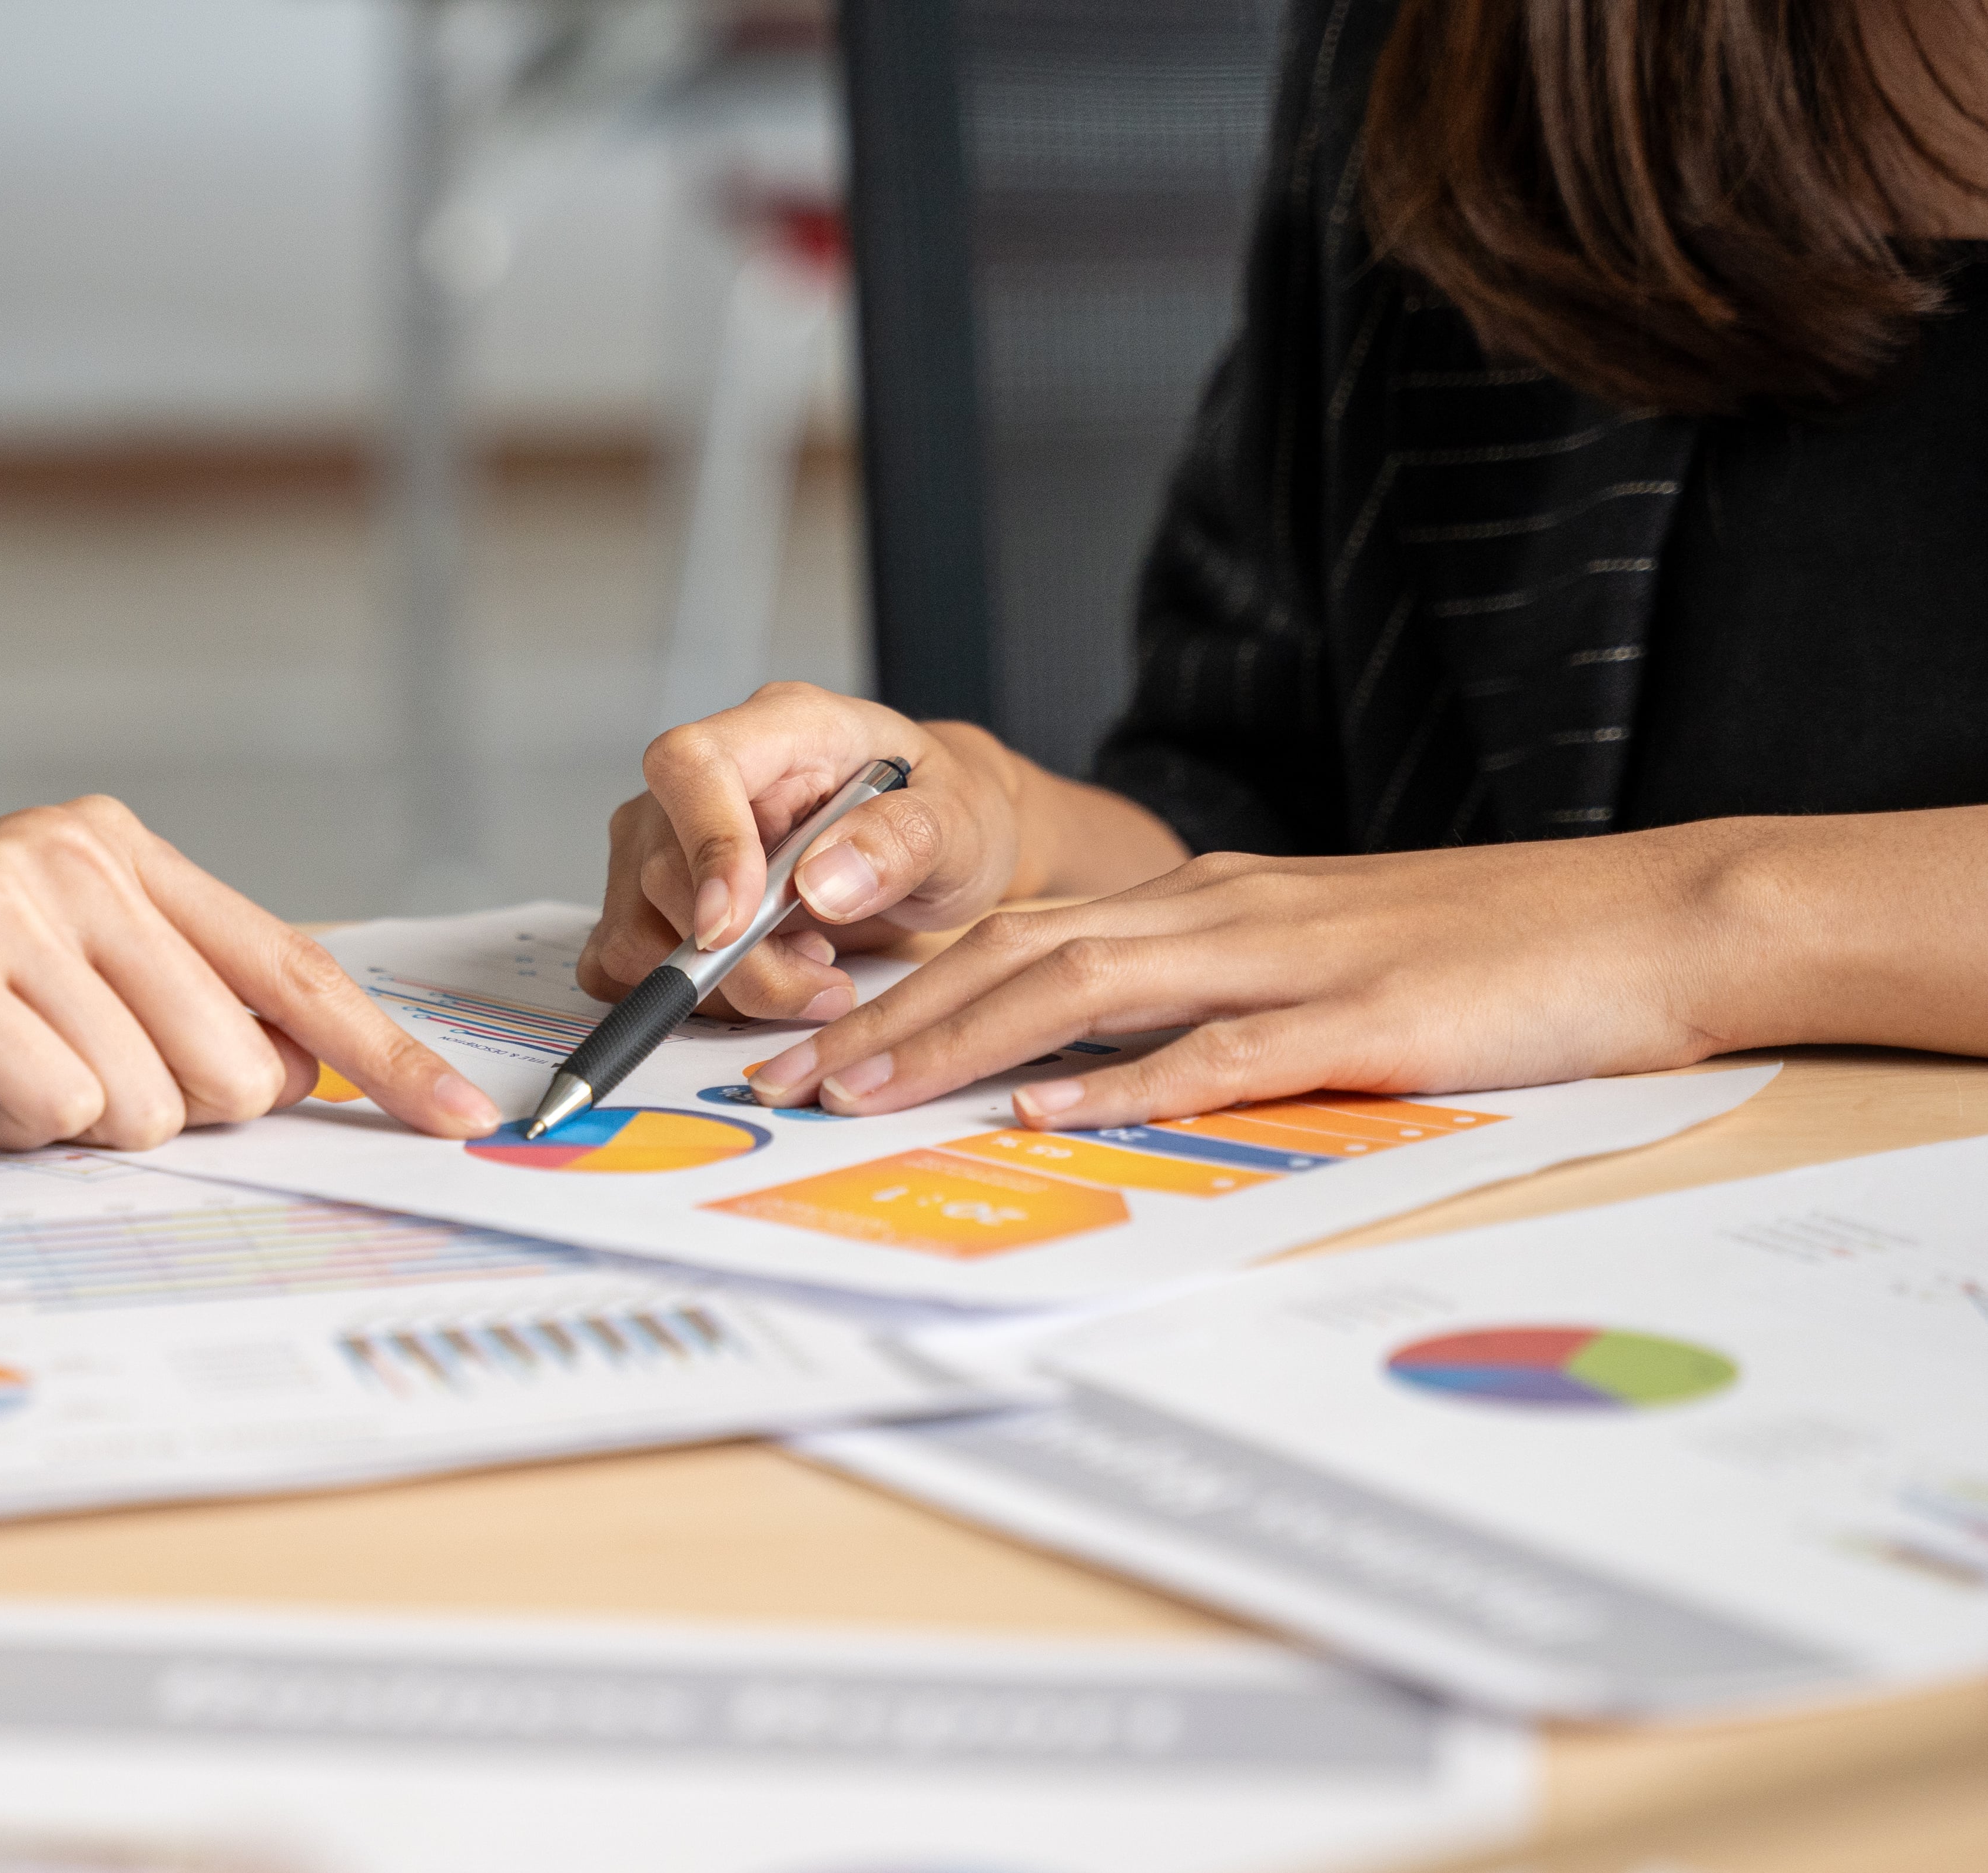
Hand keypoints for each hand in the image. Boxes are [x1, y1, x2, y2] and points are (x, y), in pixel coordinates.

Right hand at [0, 797, 500, 1148]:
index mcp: (115, 850)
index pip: (294, 968)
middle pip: (235, 1066)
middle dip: (153, 1110)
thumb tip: (300, 1074)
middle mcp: (75, 856)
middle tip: (41, 1073)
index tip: (461, 1118)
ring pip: (149, 1101)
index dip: (385, 1054)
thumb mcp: (38, 982)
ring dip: (61, 1121)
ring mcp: (5, 899)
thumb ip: (164, 1005)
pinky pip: (52, 1110)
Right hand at [582, 683, 1178, 1019]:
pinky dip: (690, 993)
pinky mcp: (652, 891)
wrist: (935, 842)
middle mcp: (710, 774)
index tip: (735, 928)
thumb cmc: (945, 816)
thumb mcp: (963, 823)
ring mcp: (668, 832)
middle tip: (825, 986)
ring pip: (638, 929)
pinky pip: (626, 959)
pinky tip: (759, 976)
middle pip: (665, 871)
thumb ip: (905, 840)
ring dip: (720, 984)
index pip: (695, 764)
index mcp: (783, 727)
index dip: (704, 846)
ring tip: (809, 970)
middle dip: (741, 959)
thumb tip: (821, 883)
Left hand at [744, 826, 1789, 1126]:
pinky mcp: (1360, 1015)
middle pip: (1015, 953)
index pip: (1019, 934)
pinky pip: (1218, 1051)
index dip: (903, 984)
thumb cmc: (1479, 952)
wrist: (1641, 920)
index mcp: (1206, 901)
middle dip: (889, 1015)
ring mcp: (1288, 958)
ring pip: (1083, 986)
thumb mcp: (1312, 958)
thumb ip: (1203, 995)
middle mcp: (1222, 912)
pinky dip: (1125, 1082)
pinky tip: (1047, 1111)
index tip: (811, 1041)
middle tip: (787, 1077)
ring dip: (962, 1040)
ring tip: (864, 1087)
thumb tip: (1092, 1056)